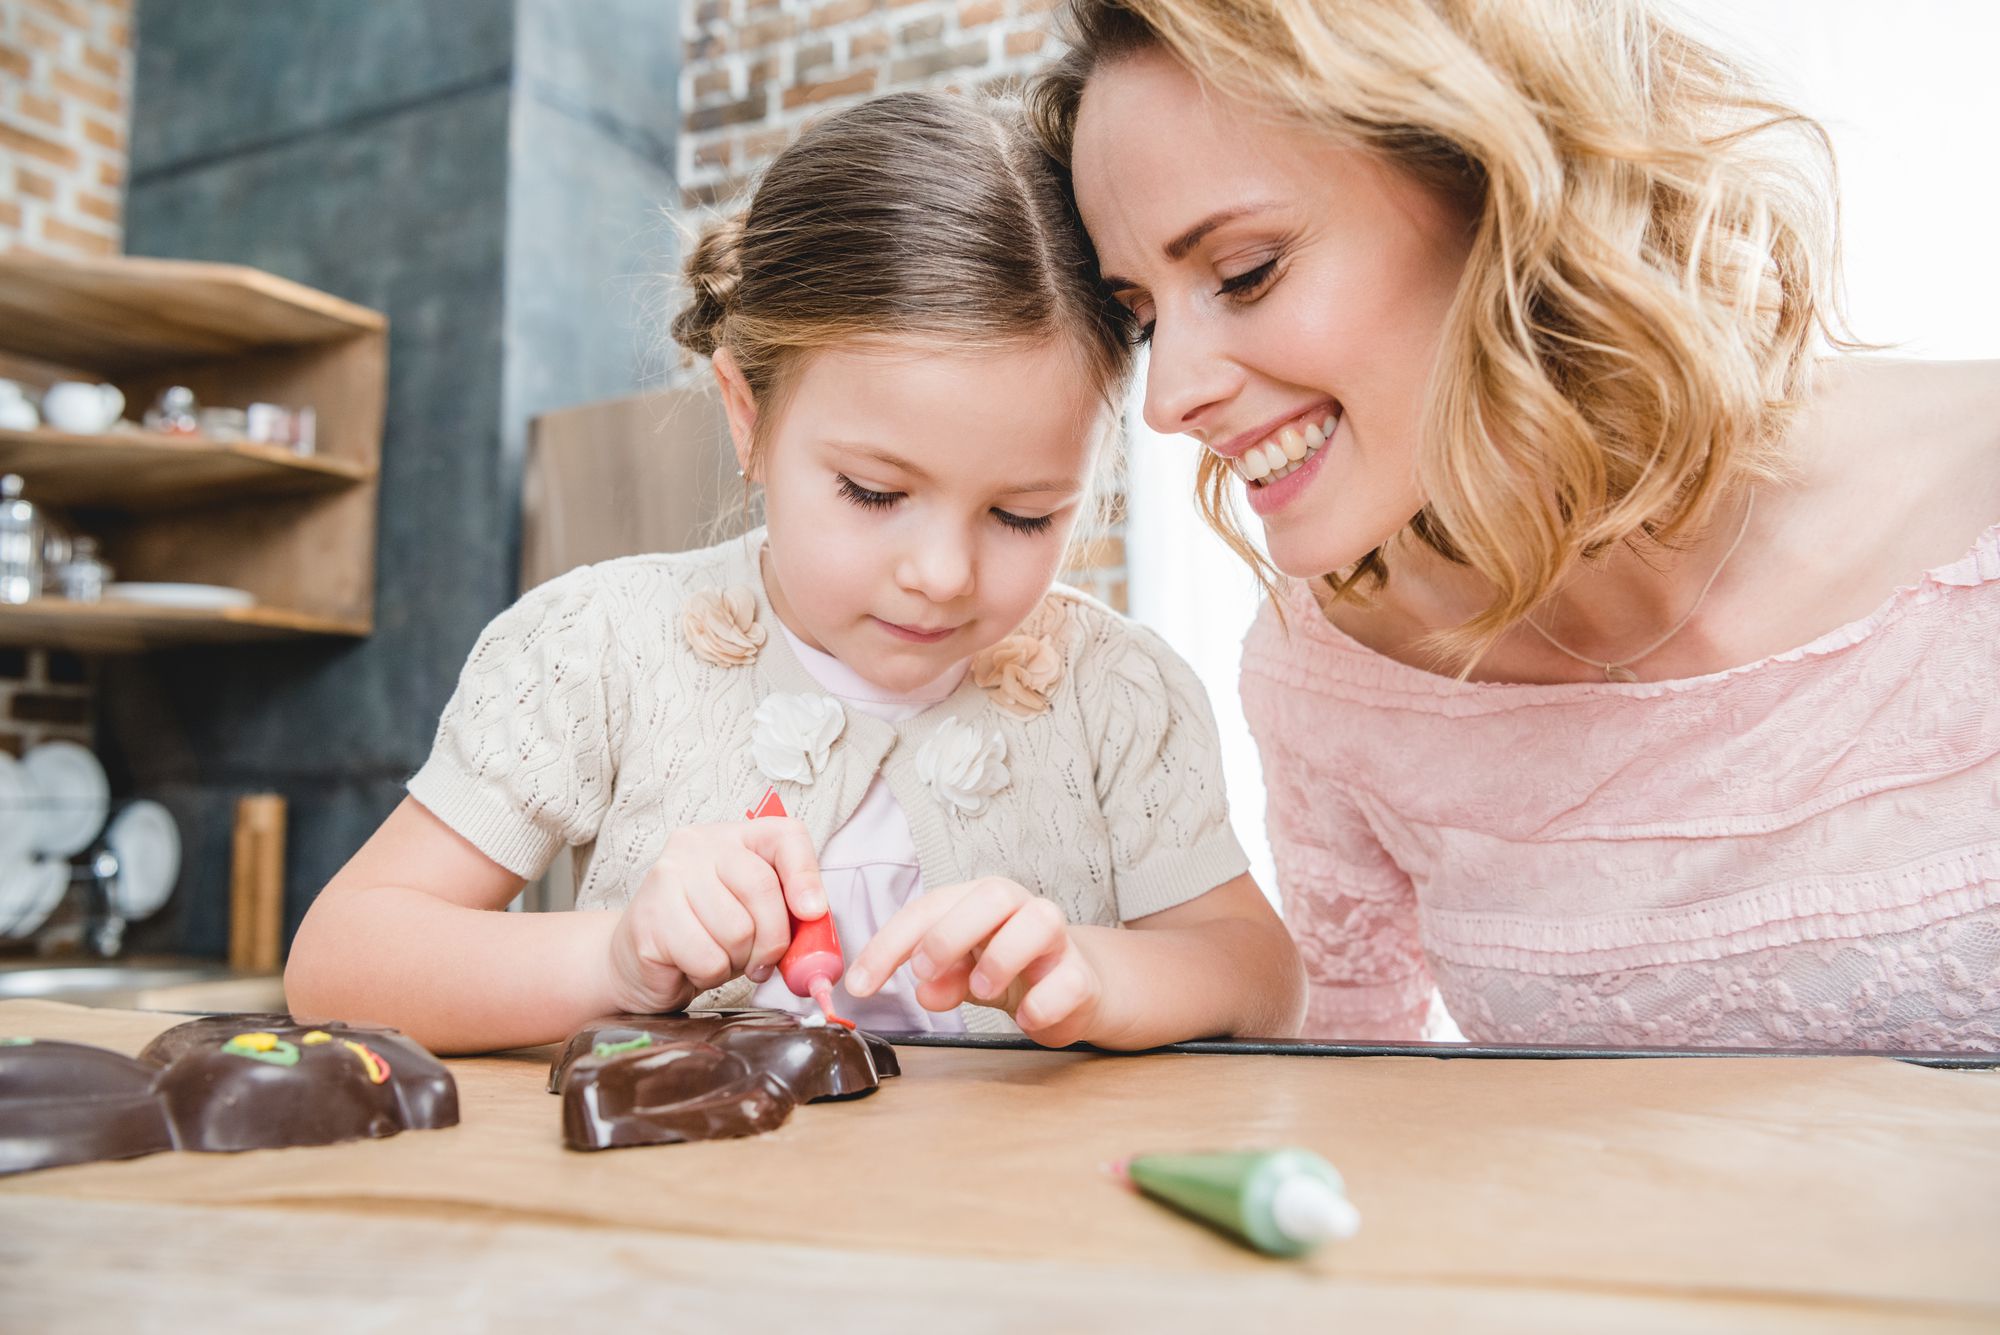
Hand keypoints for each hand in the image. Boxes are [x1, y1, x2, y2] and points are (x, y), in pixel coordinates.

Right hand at [606, 818, 825, 1012]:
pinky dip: (711, 975)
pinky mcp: (649, 918)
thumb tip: (816, 919)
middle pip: (763, 889)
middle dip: (773, 939)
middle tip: (761, 960)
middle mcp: (697, 846)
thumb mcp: (755, 914)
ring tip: (718, 956)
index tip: (813, 913)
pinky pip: (709, 958)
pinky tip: (693, 966)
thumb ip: (788, 911)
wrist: (637, 962)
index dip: (806, 876)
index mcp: (732, 837)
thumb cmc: (705, 935)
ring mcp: (668, 877)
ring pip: (737, 930)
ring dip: (737, 960)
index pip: (785, 836)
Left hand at [846, 877, 1102, 1046]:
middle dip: (950, 933)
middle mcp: (1020, 909)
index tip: (860, 985)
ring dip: (1001, 959)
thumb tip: (925, 990)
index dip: (890, 944)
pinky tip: (1024, 1017)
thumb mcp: (962, 973)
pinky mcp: (1082, 976)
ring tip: (981, 992)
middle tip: (923, 972)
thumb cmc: (1007, 969)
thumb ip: (940, 977)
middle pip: (992, 894)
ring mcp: (1057, 940)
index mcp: (979, 902)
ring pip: (1040, 921)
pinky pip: (1068, 981)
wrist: (1073, 988)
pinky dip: (1041, 1004)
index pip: (931, 908)